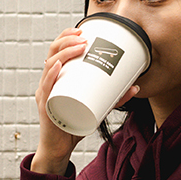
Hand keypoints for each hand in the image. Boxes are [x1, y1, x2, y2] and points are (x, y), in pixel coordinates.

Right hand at [31, 28, 139, 173]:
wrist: (60, 148)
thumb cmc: (74, 124)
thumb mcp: (97, 107)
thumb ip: (114, 98)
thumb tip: (135, 86)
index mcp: (57, 78)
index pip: (57, 51)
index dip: (66, 37)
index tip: (81, 30)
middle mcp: (48, 82)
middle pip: (52, 54)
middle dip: (66, 41)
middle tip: (83, 37)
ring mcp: (45, 94)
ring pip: (49, 66)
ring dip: (63, 53)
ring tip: (79, 47)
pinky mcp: (45, 107)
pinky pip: (46, 88)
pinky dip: (51, 75)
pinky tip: (57, 66)